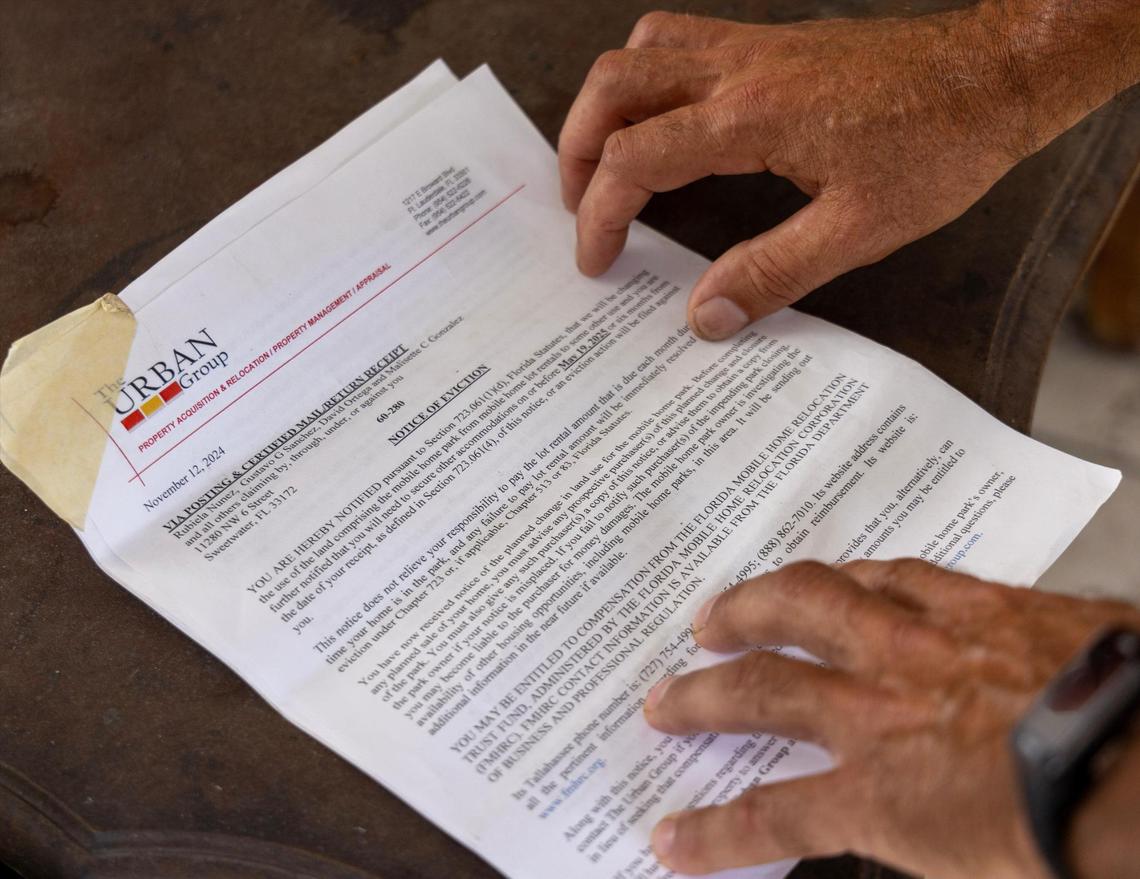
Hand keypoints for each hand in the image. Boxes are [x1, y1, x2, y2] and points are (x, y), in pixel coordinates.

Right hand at [559, 4, 1139, 339]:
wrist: (995, 73)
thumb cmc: (939, 147)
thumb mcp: (859, 231)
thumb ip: (772, 273)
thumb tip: (703, 316)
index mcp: (750, 117)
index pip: (635, 160)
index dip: (600, 215)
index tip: (596, 261)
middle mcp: (738, 68)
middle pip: (613, 87)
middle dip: (576, 150)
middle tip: (580, 208)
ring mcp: (752, 45)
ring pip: (639, 51)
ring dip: (605, 106)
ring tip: (606, 163)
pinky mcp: (771, 40)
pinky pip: (679, 38)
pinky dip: (648, 76)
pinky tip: (666, 119)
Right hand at [641, 559, 1139, 877]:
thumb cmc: (1090, 830)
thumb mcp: (980, 865)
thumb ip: (913, 839)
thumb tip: (882, 828)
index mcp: (888, 795)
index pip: (770, 818)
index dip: (710, 833)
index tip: (668, 836)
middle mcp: (885, 709)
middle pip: (762, 693)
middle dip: (700, 699)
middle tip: (661, 700)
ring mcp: (923, 644)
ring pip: (808, 605)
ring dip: (750, 609)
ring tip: (712, 616)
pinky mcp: (972, 601)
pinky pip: (892, 572)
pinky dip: (849, 575)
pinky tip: (832, 574)